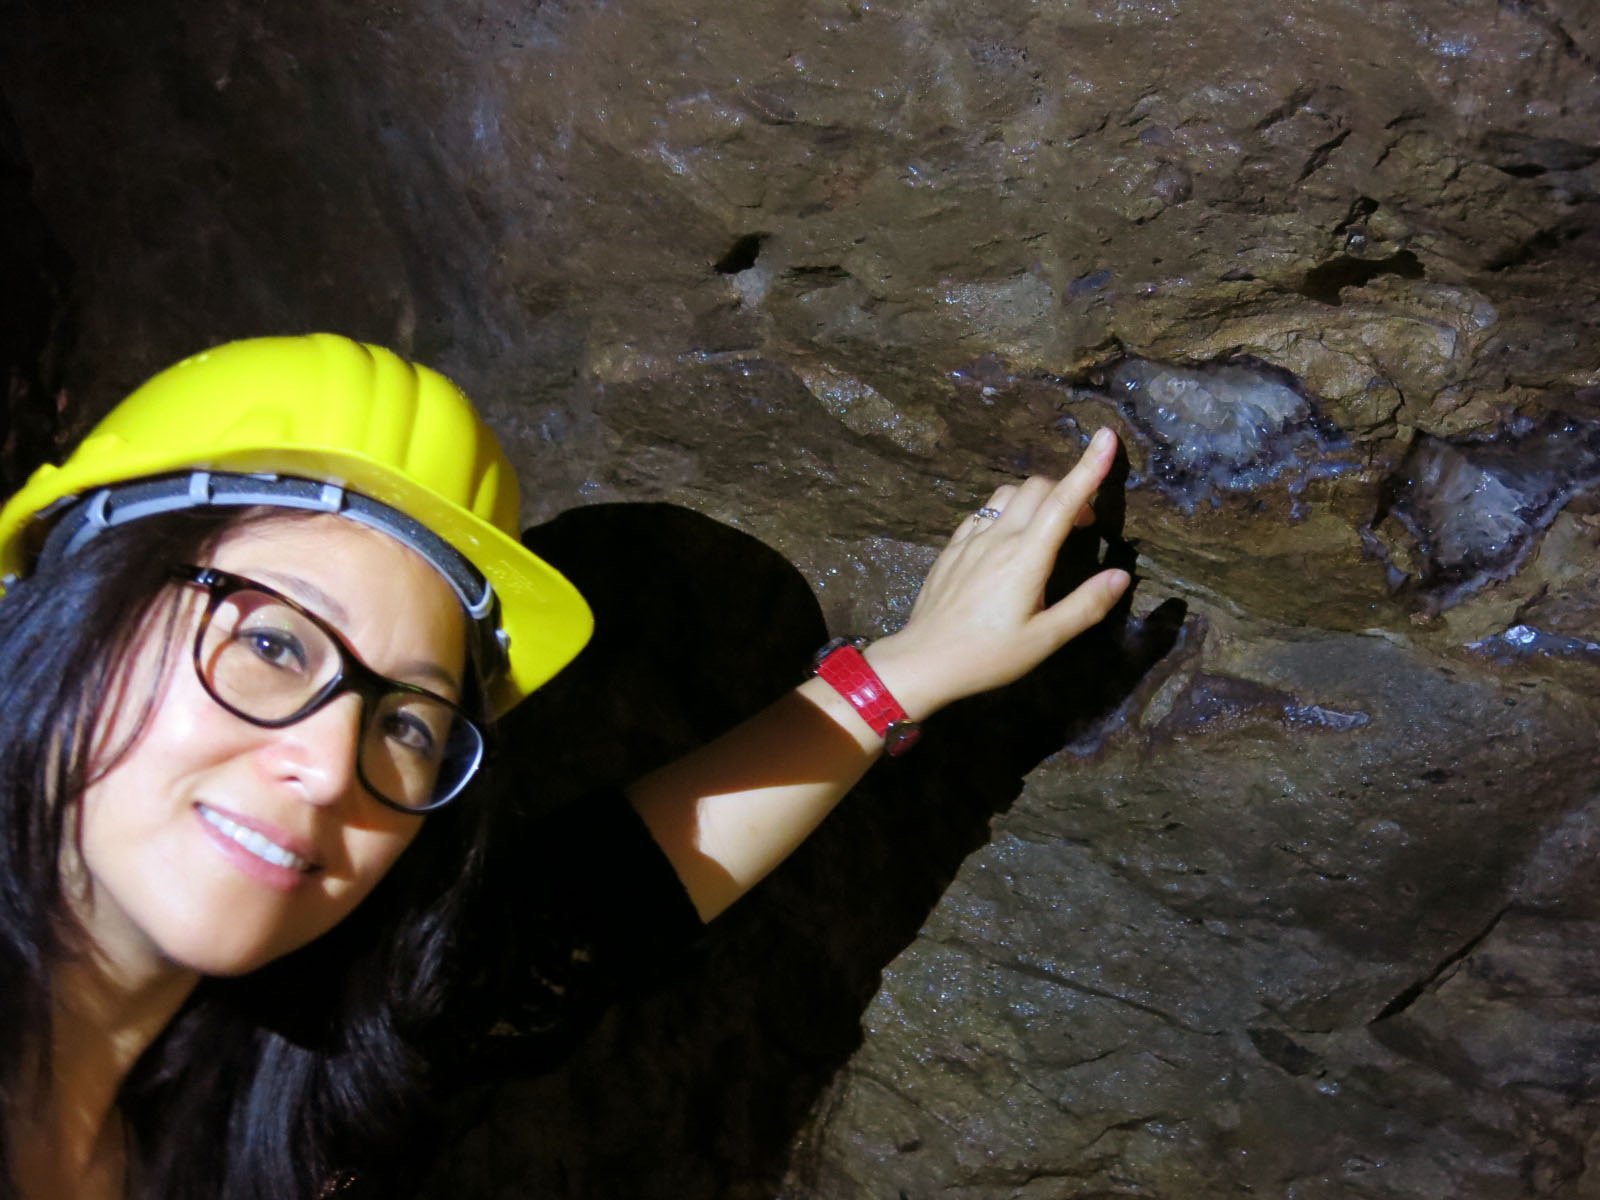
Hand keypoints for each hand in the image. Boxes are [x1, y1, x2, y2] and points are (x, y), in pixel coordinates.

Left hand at [864, 428, 1130, 718]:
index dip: (1089, 466)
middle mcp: (997, 539)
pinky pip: (982, 513)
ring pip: (1007, 495)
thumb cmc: (987, 655)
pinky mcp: (951, 549)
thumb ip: (1085, 605)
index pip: (1063, 500)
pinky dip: (1004, 512)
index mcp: (1025, 557)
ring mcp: (970, 540)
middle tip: (1084, 525)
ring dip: (1034, 498)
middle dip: (1066, 490)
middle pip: (1037, 488)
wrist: (923, 661)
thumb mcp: (1044, 639)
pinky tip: (1006, 540)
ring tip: (1047, 530)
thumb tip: (1120, 575)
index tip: (1106, 437)